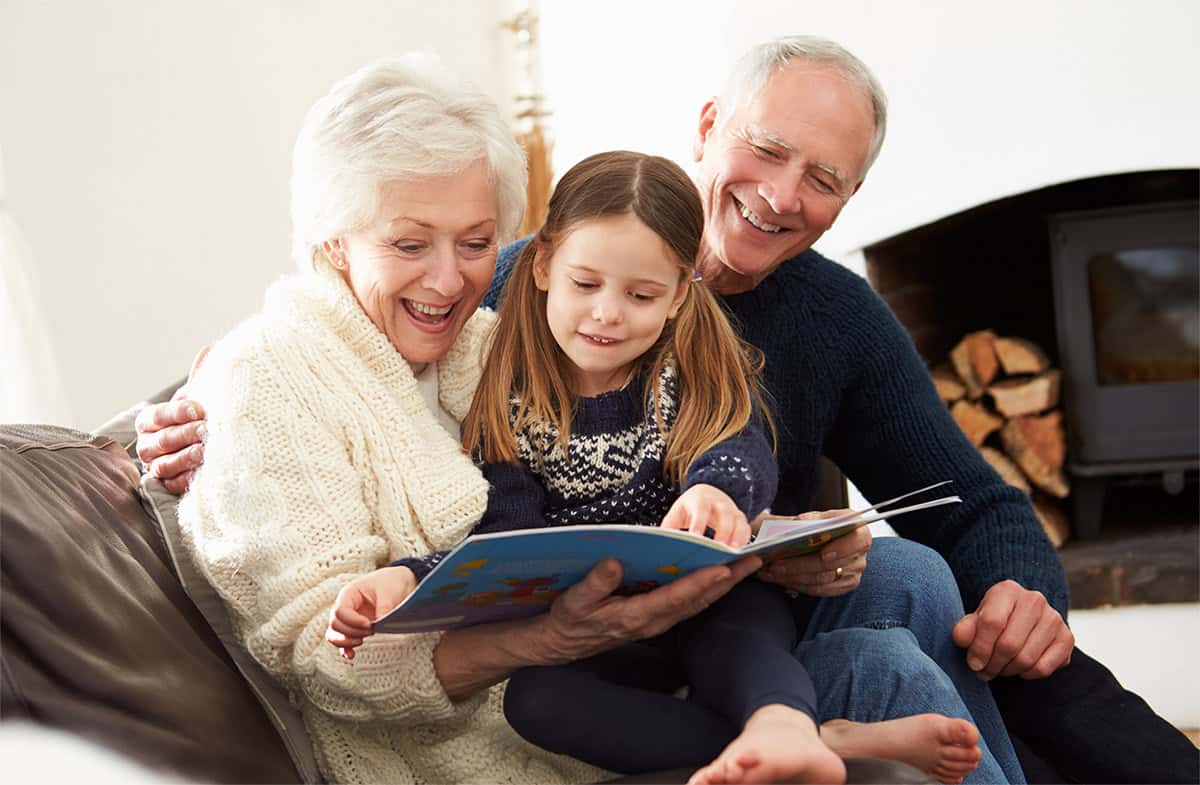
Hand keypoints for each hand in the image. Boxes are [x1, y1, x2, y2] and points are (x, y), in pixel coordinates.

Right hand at [135, 345, 210, 493]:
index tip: (199, 408)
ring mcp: (155, 467)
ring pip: (164, 464)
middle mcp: (147, 444)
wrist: (202, 447)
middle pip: (161, 440)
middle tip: (206, 429)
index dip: (177, 411)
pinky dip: (185, 480)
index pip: (158, 415)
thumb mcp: (198, 398)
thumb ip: (201, 378)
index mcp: (150, 420)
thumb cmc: (197, 419)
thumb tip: (212, 348)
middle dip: (184, 434)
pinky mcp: (166, 486)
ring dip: (185, 457)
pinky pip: (172, 485)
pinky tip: (201, 474)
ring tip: (206, 451)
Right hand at [326, 566, 417, 659]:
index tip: (369, 624)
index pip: (340, 611)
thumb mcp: (389, 591)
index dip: (352, 621)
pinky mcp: (355, 628)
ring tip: (361, 641)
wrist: (400, 584)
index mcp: (349, 593)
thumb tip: (380, 622)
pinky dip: (345, 649)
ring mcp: (348, 618)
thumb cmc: (392, 583)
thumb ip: (384, 606)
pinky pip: (342, 641)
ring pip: (334, 634)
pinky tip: (351, 655)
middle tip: (371, 630)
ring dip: (345, 641)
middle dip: (352, 632)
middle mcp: (345, 606)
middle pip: (335, 624)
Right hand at [535, 556, 760, 663]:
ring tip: (747, 565)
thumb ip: (595, 583)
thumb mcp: (575, 600)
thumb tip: (614, 563)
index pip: (676, 597)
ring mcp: (657, 621)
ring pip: (699, 603)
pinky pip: (690, 603)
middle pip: (699, 600)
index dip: (701, 582)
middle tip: (754, 561)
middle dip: (728, 581)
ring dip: (724, 585)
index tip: (723, 568)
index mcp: (636, 616)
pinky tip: (721, 577)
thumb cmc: (570, 619)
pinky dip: (709, 589)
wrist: (564, 643)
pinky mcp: (657, 617)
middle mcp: (654, 621)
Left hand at [660, 484, 750, 545]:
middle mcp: (718, 504)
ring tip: (734, 553)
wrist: (708, 493)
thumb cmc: (690, 508)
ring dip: (737, 537)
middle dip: (723, 532)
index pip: (700, 510)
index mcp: (700, 500)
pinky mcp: (740, 519)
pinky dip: (745, 540)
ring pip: (738, 522)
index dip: (699, 523)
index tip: (696, 537)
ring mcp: (732, 511)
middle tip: (720, 549)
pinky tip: (741, 553)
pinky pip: (746, 529)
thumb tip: (659, 543)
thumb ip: (669, 527)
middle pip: (724, 515)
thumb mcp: (677, 513)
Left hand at [755, 515, 870, 596]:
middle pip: (831, 564)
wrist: (820, 538)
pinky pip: (818, 590)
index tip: (823, 553)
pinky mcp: (842, 586)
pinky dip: (796, 584)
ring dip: (793, 576)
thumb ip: (809, 519)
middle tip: (776, 564)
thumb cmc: (816, 524)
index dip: (842, 548)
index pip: (858, 540)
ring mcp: (853, 571)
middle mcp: (859, 552)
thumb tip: (798, 523)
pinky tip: (779, 578)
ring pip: (821, 580)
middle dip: (800, 565)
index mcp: (858, 528)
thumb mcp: (814, 516)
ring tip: (770, 571)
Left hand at [951, 579, 1073, 679]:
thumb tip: (960, 637)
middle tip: (983, 672)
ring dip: (1008, 671)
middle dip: (992, 664)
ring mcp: (1054, 618)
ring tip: (998, 669)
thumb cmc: (994, 619)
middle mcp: (1034, 600)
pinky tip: (1018, 668)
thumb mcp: (976, 619)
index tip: (973, 663)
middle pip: (1009, 645)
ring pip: (1026, 659)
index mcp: (1007, 590)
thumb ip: (965, 628)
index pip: (992, 622)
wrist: (1023, 618)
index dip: (980, 648)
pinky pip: (1044, 668)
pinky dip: (1027, 674)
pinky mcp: (1067, 638)